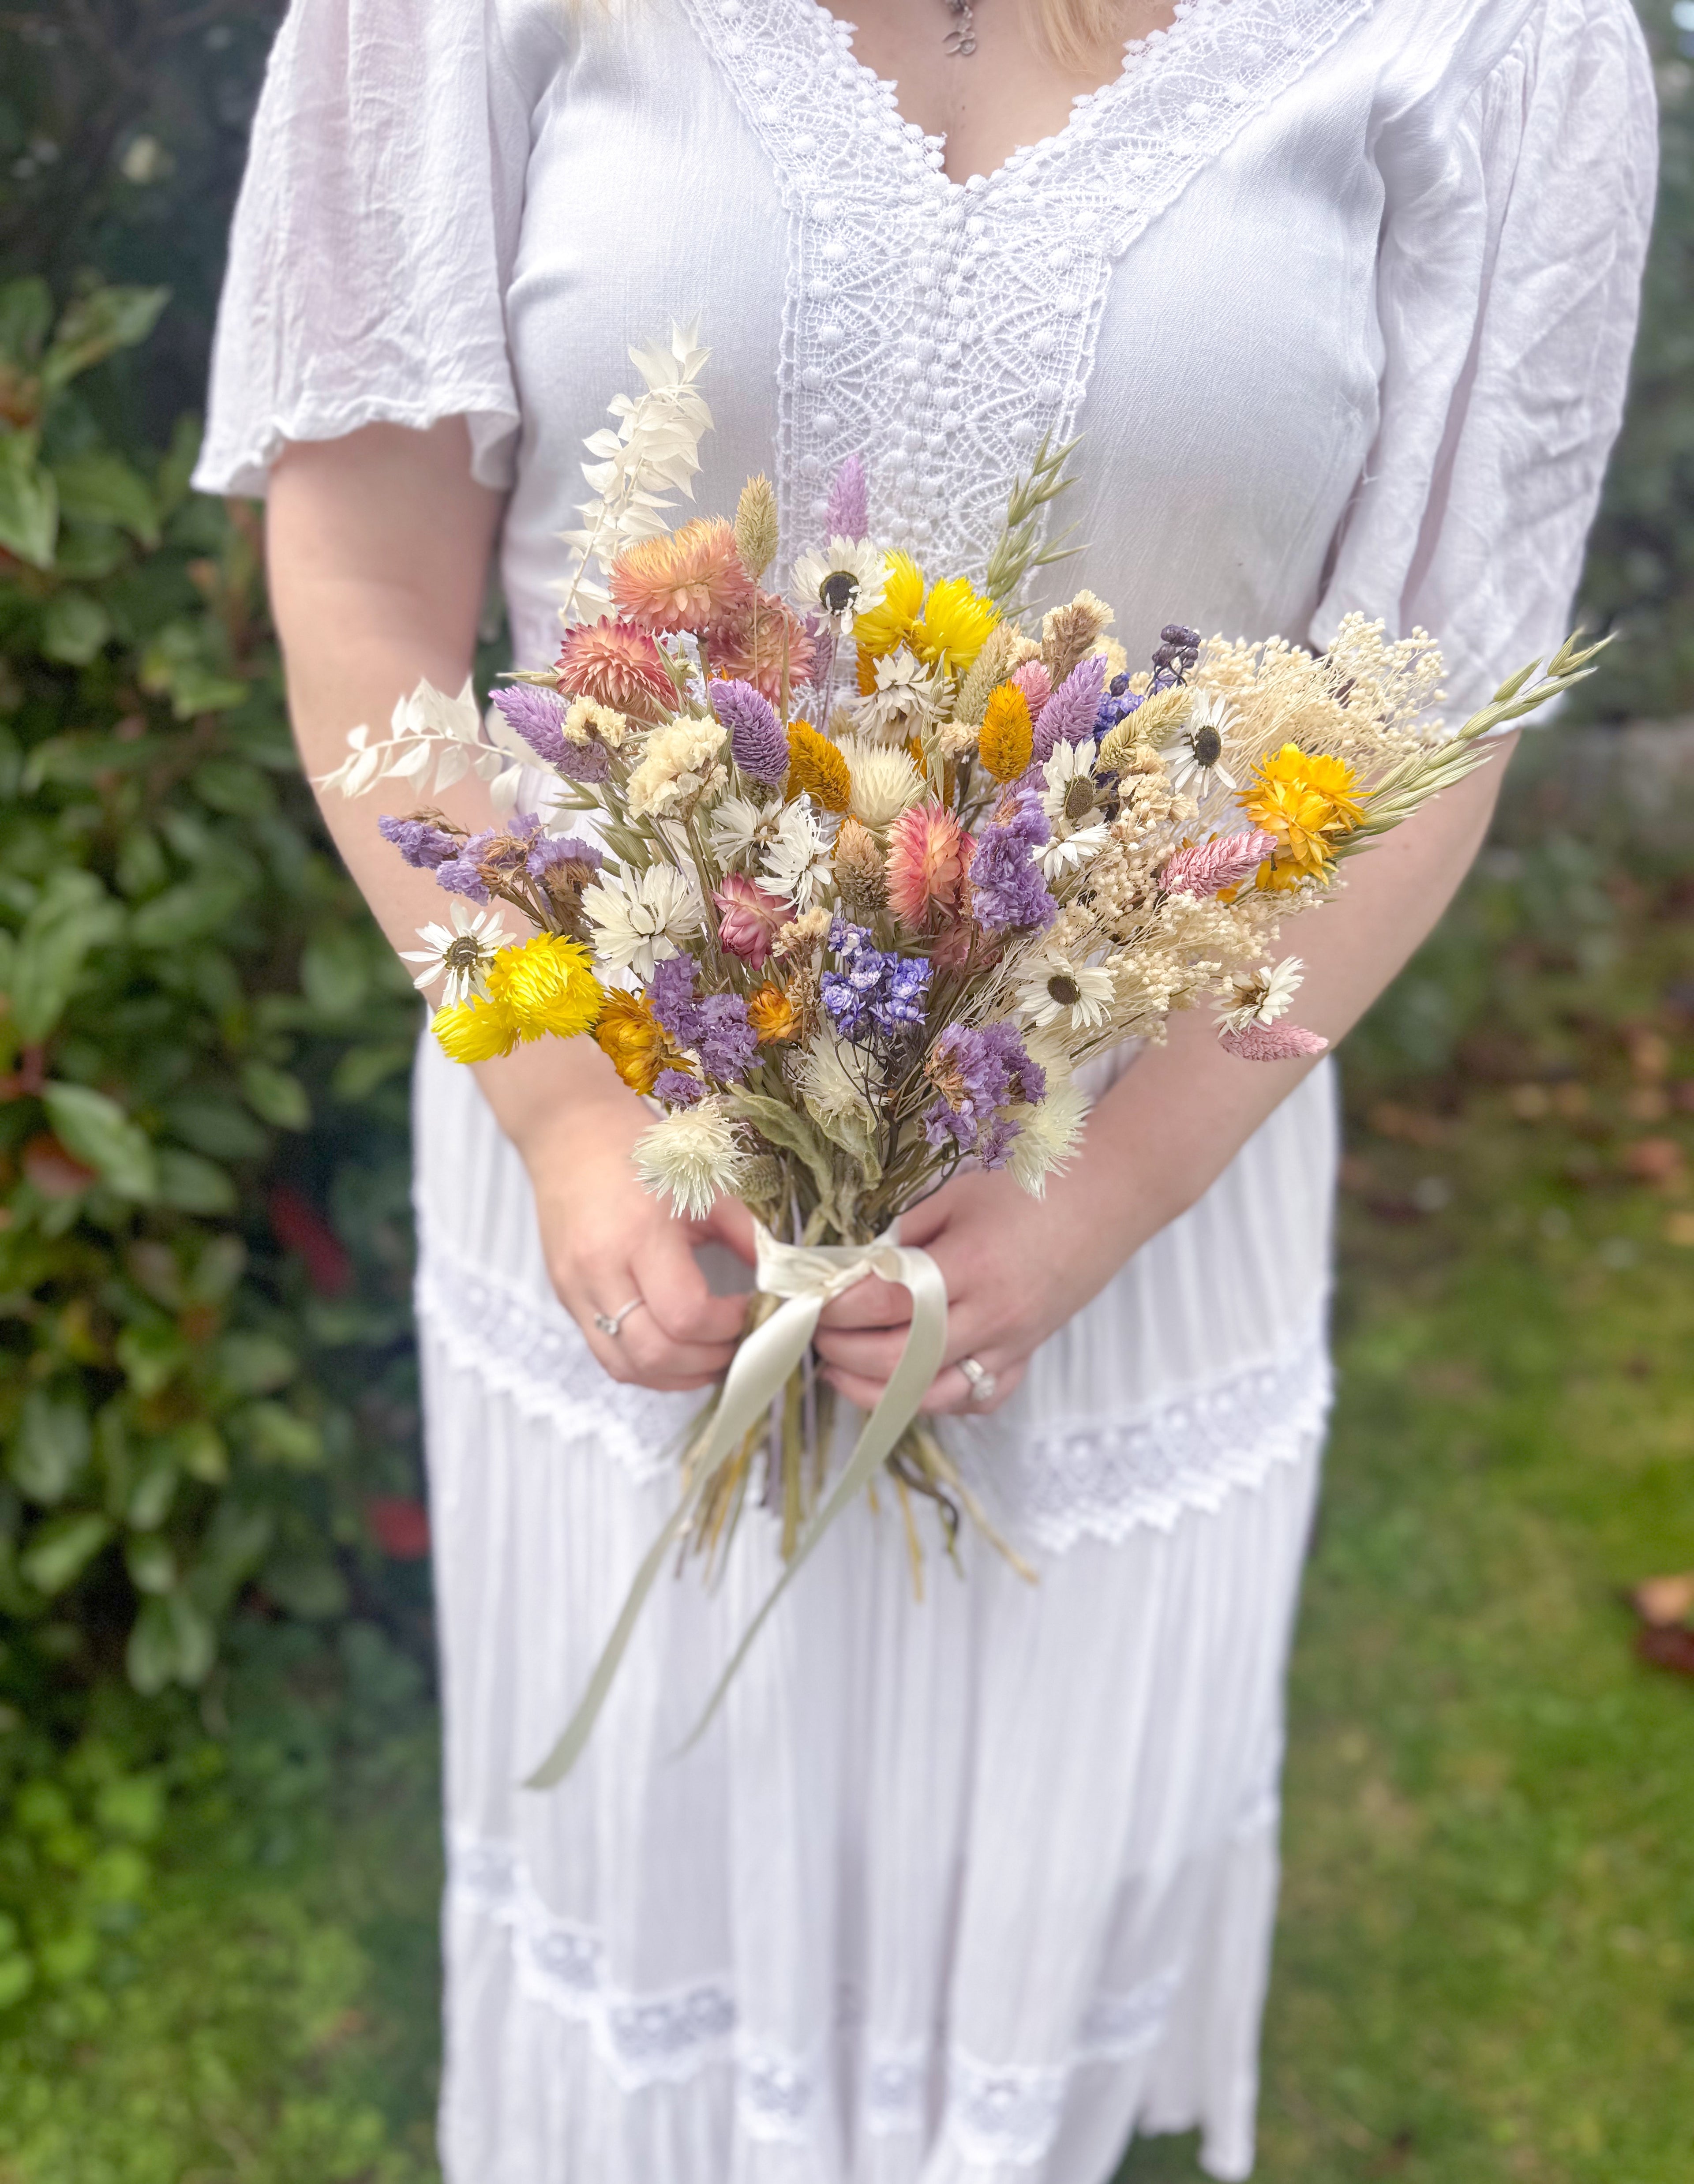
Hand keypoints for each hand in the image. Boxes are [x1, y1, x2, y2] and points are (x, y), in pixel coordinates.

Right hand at [519, 1094, 756, 1392]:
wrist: (570, 1133)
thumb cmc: (642, 1155)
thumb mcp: (704, 1187)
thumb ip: (746, 1237)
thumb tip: (781, 1282)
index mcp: (640, 1236)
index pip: (687, 1315)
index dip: (728, 1326)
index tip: (751, 1310)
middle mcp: (600, 1270)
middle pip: (656, 1354)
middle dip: (708, 1360)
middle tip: (738, 1344)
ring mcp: (576, 1289)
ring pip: (627, 1367)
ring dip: (677, 1375)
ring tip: (711, 1356)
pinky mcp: (566, 1298)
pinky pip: (607, 1355)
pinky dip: (647, 1365)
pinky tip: (676, 1351)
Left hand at [812, 1160, 1129, 1414]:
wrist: (1111, 1198)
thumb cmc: (1032, 1187)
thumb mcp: (958, 1196)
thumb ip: (906, 1237)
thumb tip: (858, 1271)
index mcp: (971, 1265)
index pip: (887, 1302)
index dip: (837, 1308)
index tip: (808, 1300)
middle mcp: (993, 1315)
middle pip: (900, 1360)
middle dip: (844, 1354)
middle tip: (816, 1336)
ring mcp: (1013, 1344)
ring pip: (933, 1396)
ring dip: (876, 1393)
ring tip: (841, 1372)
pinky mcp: (1027, 1357)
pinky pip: (976, 1400)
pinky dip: (935, 1400)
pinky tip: (906, 1383)